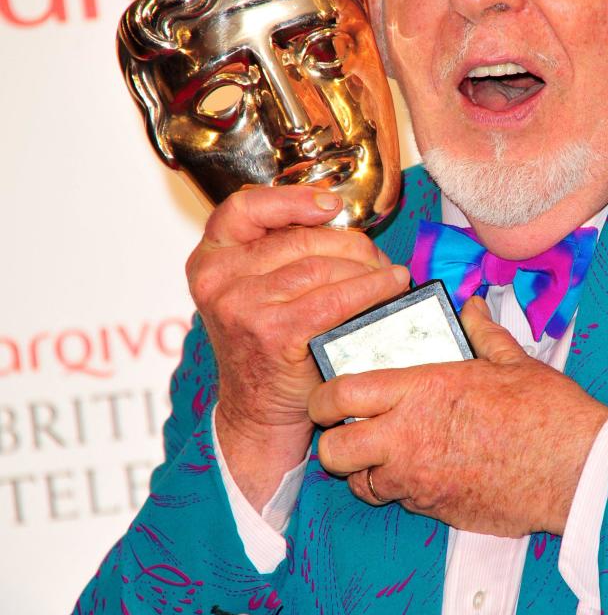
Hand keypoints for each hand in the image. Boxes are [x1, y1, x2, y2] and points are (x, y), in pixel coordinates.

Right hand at [186, 186, 408, 506]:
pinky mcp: (273, 332)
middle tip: (378, 259)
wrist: (260, 414)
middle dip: (349, 245)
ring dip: (366, 268)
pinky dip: (371, 290)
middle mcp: (217, 279)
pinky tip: (392, 288)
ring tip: (390, 276)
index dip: (292, 199)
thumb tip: (337, 217)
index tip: (331, 205)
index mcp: (208, 260)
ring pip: (321, 266)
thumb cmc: (269, 349)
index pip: (244, 209)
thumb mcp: (253, 292)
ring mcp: (241, 305)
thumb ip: (275, 254)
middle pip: (299, 239)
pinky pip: (335, 298)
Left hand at [309, 296, 607, 535]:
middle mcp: (409, 436)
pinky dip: (400, 490)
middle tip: (351, 432)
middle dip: (334, 442)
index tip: (327, 398)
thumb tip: (472, 309)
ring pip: (360, 483)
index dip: (323, 397)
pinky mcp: (435, 509)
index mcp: (423, 389)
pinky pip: (398, 502)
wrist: (578, 471)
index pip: (343, 392)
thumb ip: (481, 334)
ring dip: (366, 470)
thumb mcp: (513, 362)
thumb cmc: (549, 415)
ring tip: (387, 456)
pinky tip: (423, 474)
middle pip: (334, 449)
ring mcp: (419, 479)